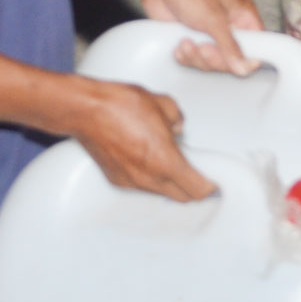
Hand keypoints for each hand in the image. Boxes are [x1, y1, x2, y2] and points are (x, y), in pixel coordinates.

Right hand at [65, 75, 212, 200]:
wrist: (85, 111)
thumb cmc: (121, 105)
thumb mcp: (163, 104)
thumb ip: (178, 119)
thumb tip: (178, 128)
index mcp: (166, 161)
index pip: (196, 189)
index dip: (210, 187)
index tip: (215, 181)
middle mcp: (149, 178)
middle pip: (181, 197)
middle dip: (194, 190)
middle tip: (200, 177)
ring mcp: (131, 182)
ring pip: (161, 193)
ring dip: (172, 185)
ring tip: (175, 167)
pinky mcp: (116, 179)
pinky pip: (142, 187)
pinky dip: (152, 180)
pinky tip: (151, 163)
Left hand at [143, 0, 263, 76]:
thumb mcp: (214, 20)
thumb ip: (230, 46)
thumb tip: (243, 66)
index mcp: (244, 16)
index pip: (257, 46)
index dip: (247, 58)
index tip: (233, 63)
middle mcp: (231, 26)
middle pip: (233, 59)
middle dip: (213, 58)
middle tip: (203, 48)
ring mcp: (212, 34)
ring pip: (213, 62)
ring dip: (196, 56)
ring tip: (187, 42)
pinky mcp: (196, 39)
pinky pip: (197, 59)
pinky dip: (187, 56)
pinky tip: (181, 45)